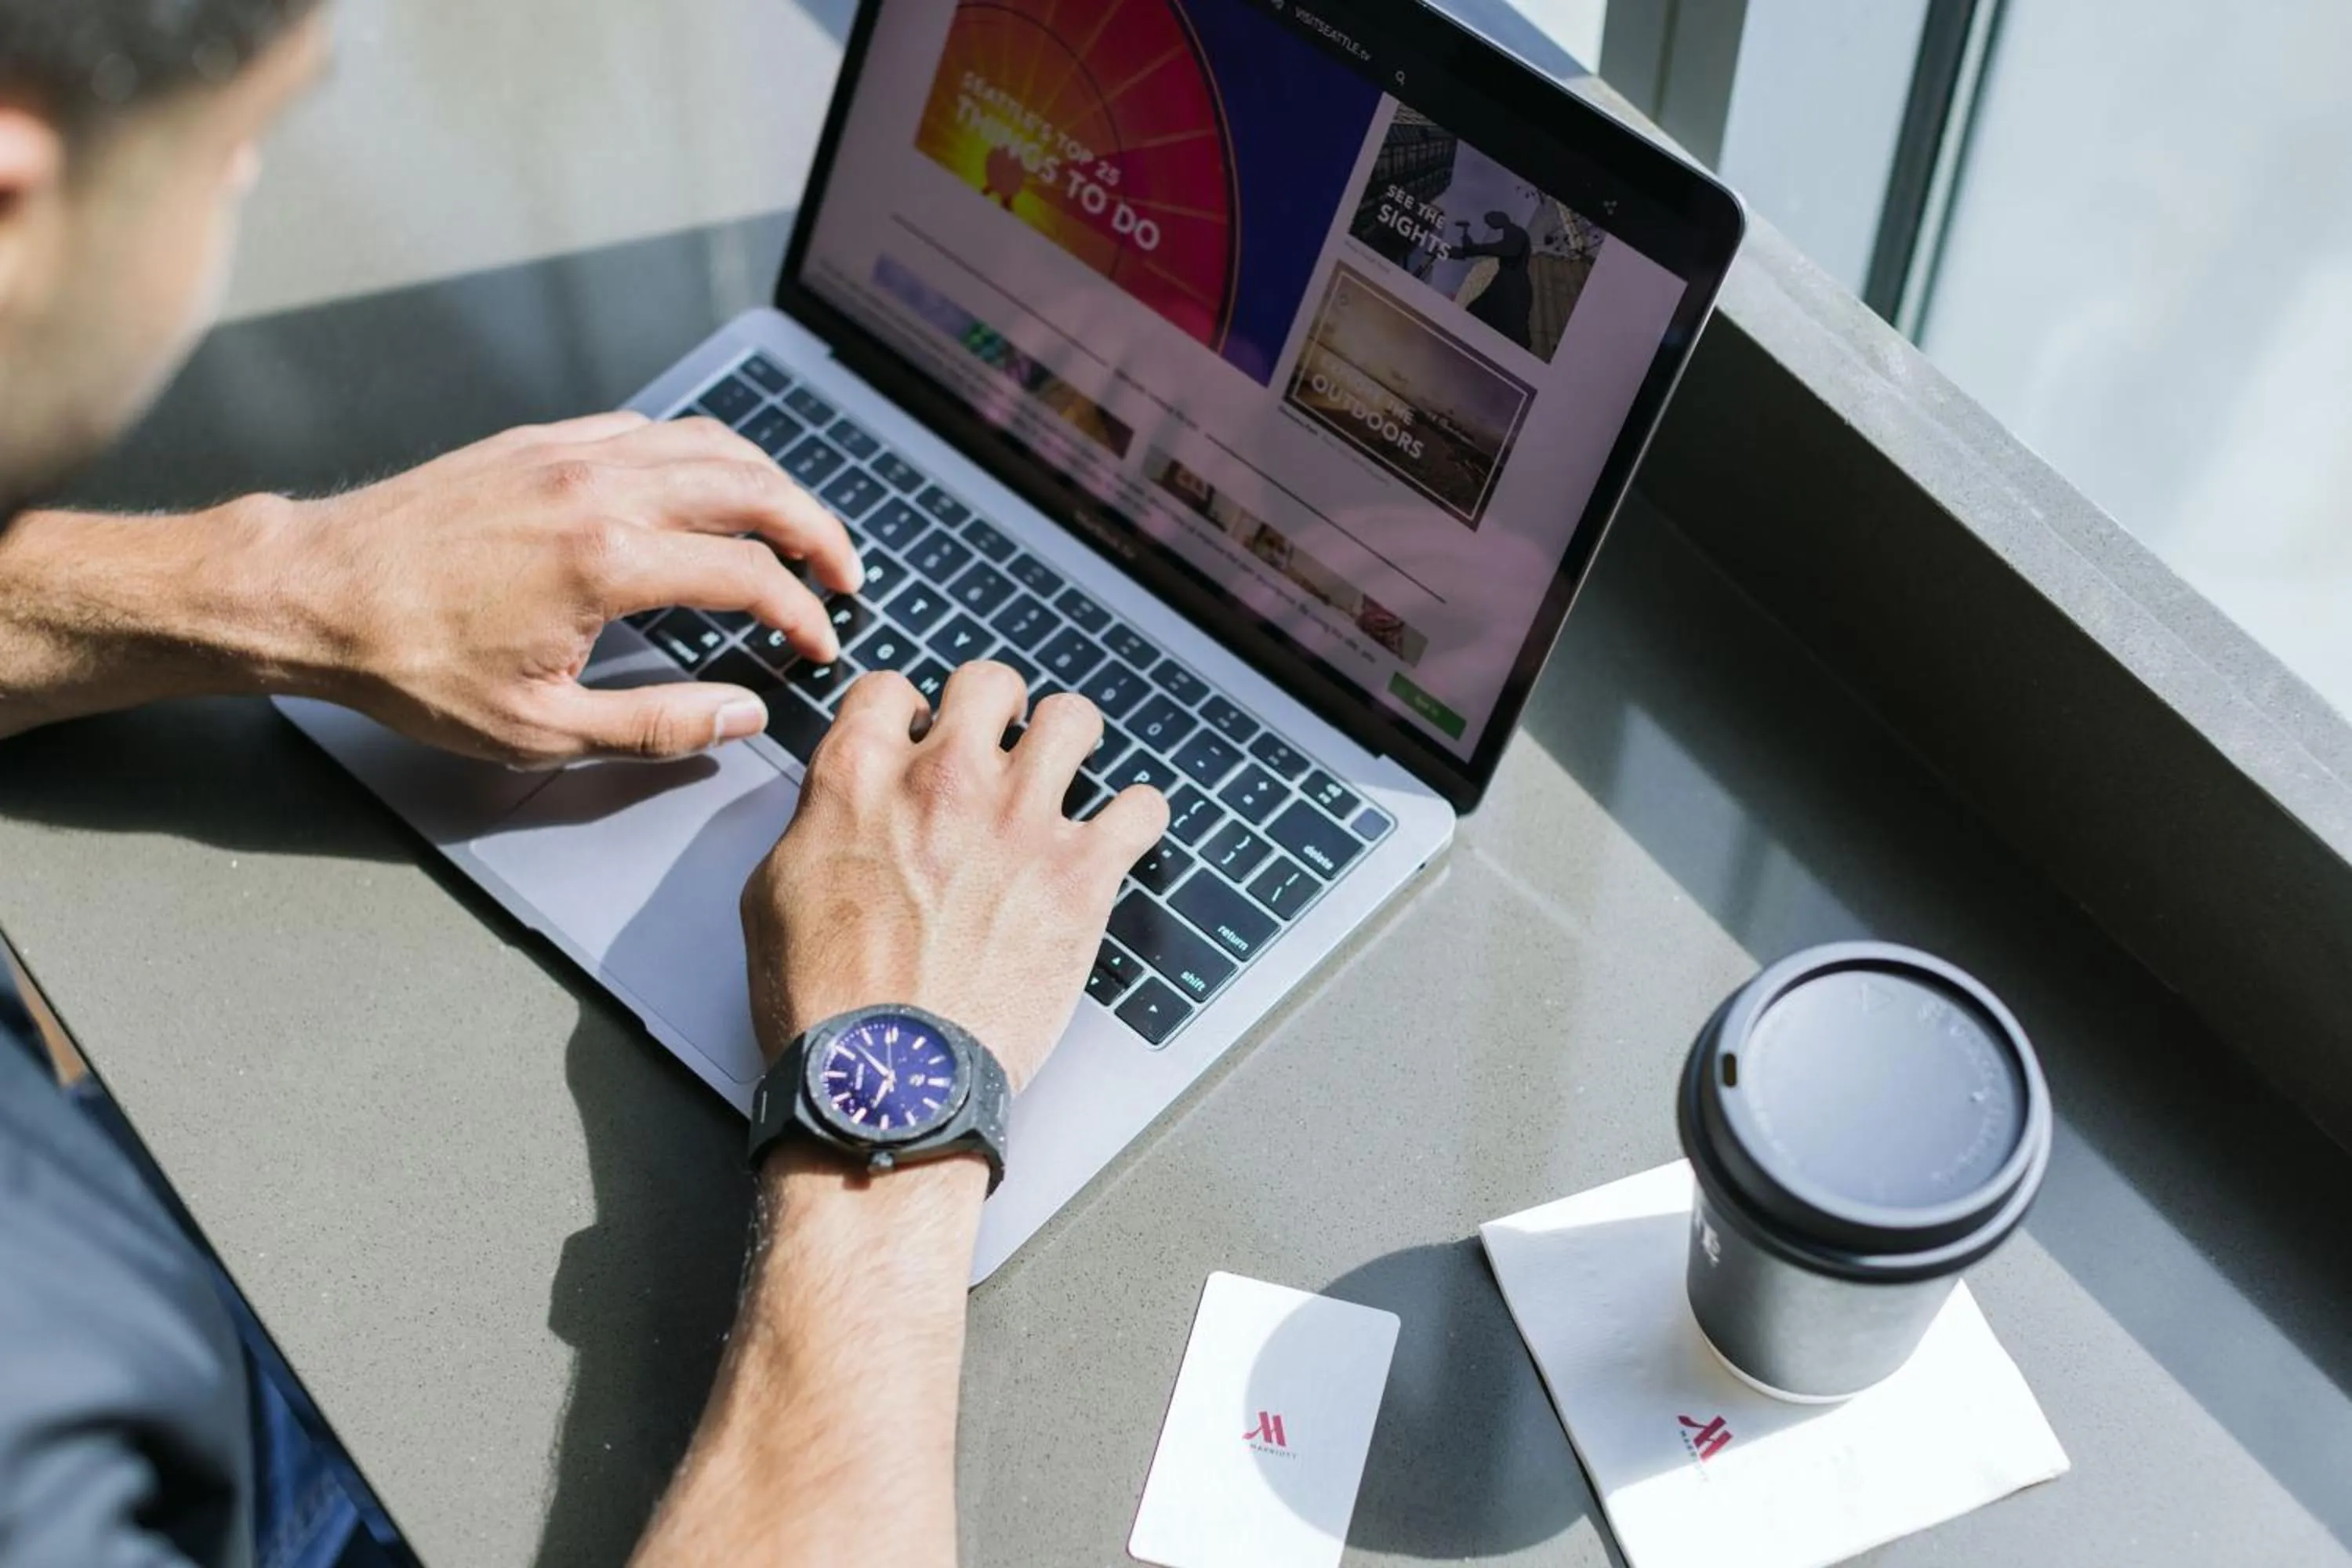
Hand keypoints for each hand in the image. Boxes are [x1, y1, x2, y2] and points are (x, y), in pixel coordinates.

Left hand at [274, 411, 861, 765]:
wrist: (315, 592)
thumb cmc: (412, 664)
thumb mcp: (541, 728)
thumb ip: (659, 724)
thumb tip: (740, 715)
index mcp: (610, 562)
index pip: (751, 575)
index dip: (803, 614)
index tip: (817, 644)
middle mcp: (601, 489)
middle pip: (754, 486)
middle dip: (817, 532)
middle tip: (844, 575)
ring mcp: (571, 453)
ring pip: (710, 444)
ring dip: (771, 482)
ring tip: (797, 527)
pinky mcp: (542, 441)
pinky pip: (651, 430)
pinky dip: (703, 455)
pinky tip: (709, 490)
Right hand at [741, 663, 1167, 1091]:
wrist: (889, 1077)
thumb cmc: (824, 1003)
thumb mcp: (773, 892)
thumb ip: (817, 823)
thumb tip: (839, 806)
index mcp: (859, 775)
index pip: (892, 688)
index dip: (908, 713)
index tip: (919, 738)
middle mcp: (944, 778)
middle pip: (989, 682)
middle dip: (995, 709)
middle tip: (998, 747)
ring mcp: (1020, 819)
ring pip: (1074, 720)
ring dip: (1070, 743)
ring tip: (1065, 773)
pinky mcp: (1081, 873)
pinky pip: (1141, 808)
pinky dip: (1136, 818)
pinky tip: (1119, 834)